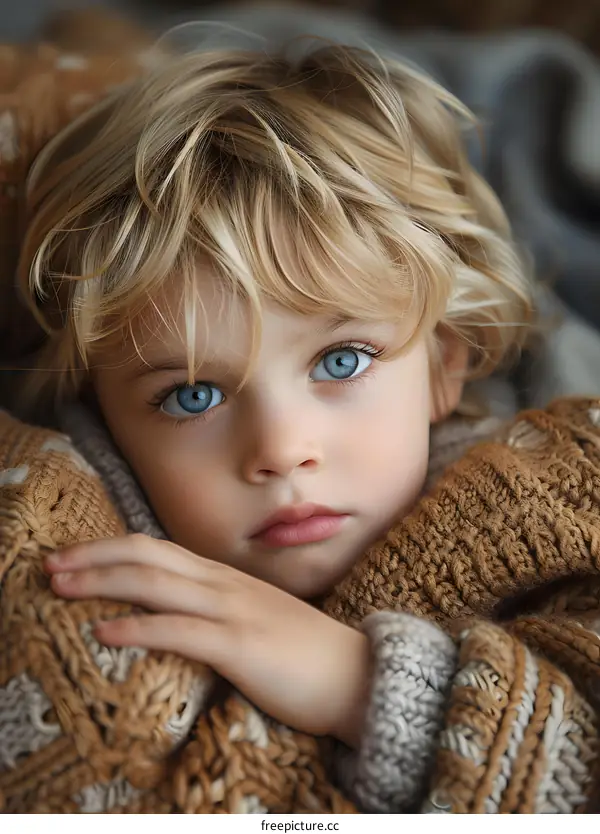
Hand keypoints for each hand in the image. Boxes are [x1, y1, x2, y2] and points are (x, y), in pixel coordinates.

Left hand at [44, 534, 370, 746]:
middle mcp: (225, 585)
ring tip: (61, 587)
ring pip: (156, 584)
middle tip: (51, 565)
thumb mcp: (256, 618)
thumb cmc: (305, 654)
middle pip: (148, 556)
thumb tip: (179, 613)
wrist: (357, 676)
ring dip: (102, 582)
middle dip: (94, 557)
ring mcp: (233, 611)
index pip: (158, 550)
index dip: (111, 549)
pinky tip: (105, 632)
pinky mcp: (241, 646)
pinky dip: (137, 627)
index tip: (73, 558)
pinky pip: (180, 631)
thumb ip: (219, 609)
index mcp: (226, 578)